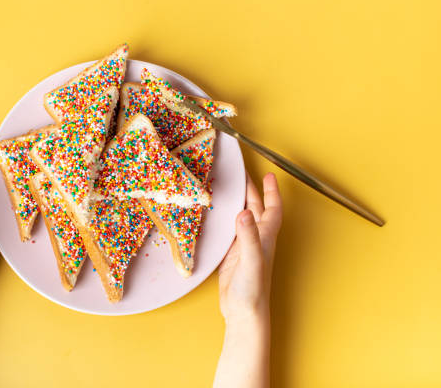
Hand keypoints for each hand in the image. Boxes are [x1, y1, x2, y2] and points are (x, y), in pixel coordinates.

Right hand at [219, 172, 282, 321]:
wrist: (243, 312)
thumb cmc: (252, 291)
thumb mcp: (251, 261)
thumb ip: (248, 237)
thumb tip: (243, 212)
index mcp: (265, 237)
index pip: (272, 208)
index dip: (271, 191)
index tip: (268, 175)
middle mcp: (255, 239)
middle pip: (256, 208)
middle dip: (251, 190)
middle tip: (241, 174)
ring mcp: (243, 247)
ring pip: (242, 218)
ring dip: (238, 202)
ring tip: (228, 188)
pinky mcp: (231, 255)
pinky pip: (229, 230)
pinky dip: (224, 219)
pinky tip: (216, 215)